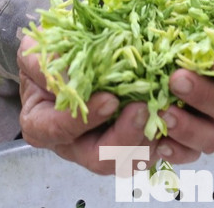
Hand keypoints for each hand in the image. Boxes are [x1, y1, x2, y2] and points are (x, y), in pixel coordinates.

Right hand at [18, 34, 156, 174]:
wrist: (72, 53)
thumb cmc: (51, 53)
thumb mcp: (37, 51)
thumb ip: (46, 63)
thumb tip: (70, 75)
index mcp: (42, 124)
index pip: (58, 131)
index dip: (85, 120)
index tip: (109, 99)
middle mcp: (72, 144)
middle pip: (98, 158)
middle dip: (124, 138)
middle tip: (142, 109)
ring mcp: (102, 147)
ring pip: (128, 161)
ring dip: (148, 141)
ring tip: (163, 113)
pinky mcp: (130, 143)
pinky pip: (151, 153)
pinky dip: (166, 142)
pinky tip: (175, 119)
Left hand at [152, 0, 213, 163]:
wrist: (169, 23)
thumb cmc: (203, 13)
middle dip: (204, 96)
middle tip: (177, 78)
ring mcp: (210, 122)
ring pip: (212, 138)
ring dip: (190, 128)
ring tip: (163, 111)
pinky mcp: (185, 137)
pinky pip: (187, 154)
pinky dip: (176, 151)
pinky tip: (161, 141)